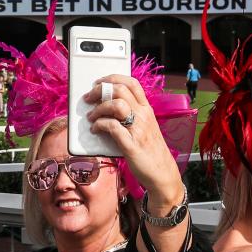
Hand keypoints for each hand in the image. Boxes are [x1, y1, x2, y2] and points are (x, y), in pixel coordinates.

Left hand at [82, 74, 181, 204]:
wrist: (163, 173)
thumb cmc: (150, 150)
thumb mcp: (145, 127)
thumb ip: (131, 115)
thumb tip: (106, 107)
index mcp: (146, 110)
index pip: (132, 83)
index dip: (113, 78)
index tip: (99, 82)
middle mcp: (143, 116)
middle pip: (120, 90)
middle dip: (100, 90)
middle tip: (89, 98)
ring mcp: (138, 130)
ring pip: (117, 105)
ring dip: (99, 108)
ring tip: (91, 117)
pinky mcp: (131, 145)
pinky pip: (113, 127)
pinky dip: (100, 125)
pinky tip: (95, 130)